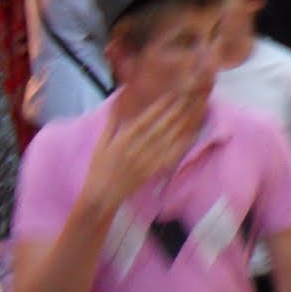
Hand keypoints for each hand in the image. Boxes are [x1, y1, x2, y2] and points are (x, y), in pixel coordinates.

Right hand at [84, 96, 196, 210]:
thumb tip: (116, 105)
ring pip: (166, 141)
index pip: (143, 121)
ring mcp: (145, 161)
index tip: (169, 96)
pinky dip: (180, 147)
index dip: (157, 108)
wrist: (101, 195)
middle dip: (173, 113)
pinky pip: (169, 157)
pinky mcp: (152, 171)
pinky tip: (190, 137)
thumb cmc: (99, 168)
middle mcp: (135, 149)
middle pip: (158, 129)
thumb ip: (111, 125)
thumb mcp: (101, 144)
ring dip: (179, 127)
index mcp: (122, 141)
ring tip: (191, 114)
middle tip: (186, 100)